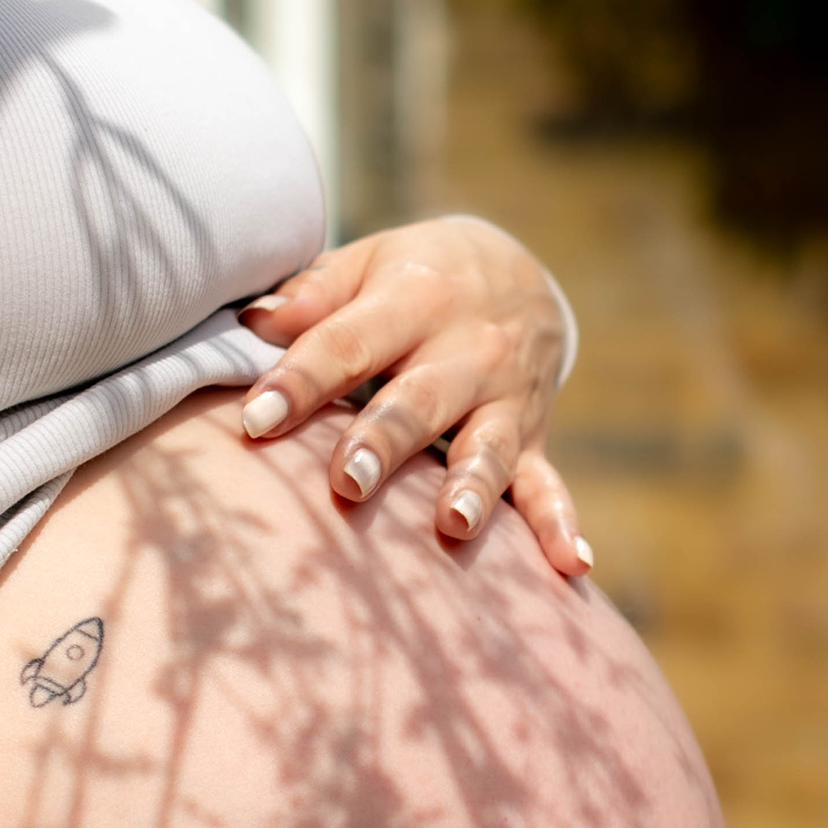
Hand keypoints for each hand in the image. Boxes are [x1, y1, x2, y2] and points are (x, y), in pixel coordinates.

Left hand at [236, 217, 593, 576]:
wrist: (521, 272)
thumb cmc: (417, 277)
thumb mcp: (370, 263)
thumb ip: (314, 295)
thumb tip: (256, 321)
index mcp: (417, 297)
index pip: (349, 342)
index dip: (303, 380)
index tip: (256, 418)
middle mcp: (469, 347)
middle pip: (420, 401)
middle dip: (386, 442)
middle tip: (347, 483)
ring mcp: (507, 398)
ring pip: (488, 447)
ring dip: (472, 487)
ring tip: (453, 525)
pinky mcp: (534, 436)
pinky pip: (548, 485)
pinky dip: (561, 524)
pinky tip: (572, 564)